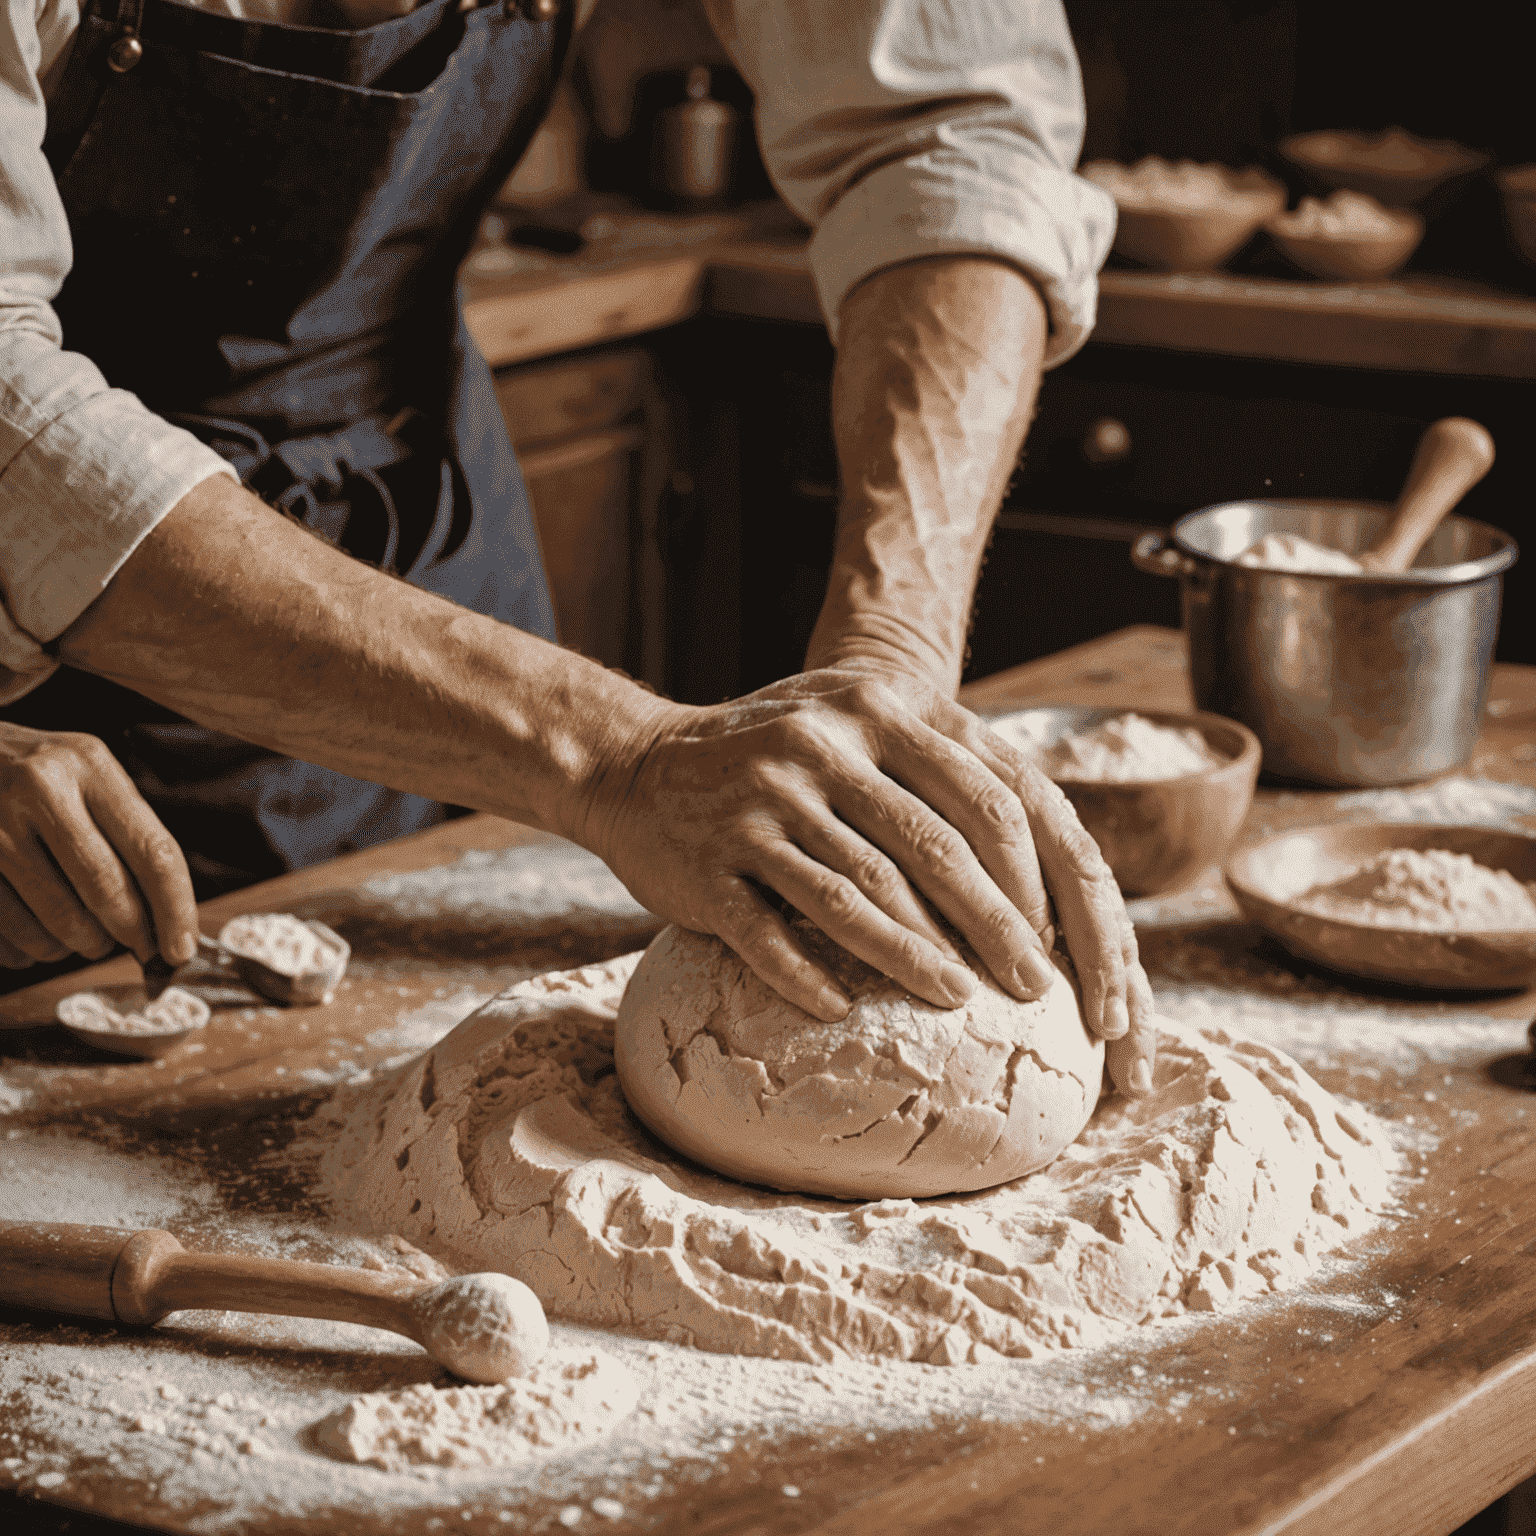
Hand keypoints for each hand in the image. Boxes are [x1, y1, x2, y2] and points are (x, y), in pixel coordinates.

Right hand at [0, 722, 197, 970]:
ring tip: (90, 939)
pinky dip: (36, 949)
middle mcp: (41, 789)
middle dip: (131, 932)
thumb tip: (166, 920)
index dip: (175, 909)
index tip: (181, 949)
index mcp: (89, 766)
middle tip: (141, 947)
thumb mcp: (85, 776)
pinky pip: (12, 928)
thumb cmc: (36, 775)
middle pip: (106, 889)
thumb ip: (126, 834)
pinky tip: (44, 939)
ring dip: (84, 943)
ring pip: (59, 917)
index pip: (153, 851)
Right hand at [744, 653, 1154, 1097]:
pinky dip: (809, 975)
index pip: (979, 795)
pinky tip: (842, 1008)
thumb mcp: (850, 723)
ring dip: (917, 957)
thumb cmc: (770, 757)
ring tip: (962, 999)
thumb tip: (1037, 850)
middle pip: (930, 850)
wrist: (636, 764)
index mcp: (872, 711)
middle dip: (993, 926)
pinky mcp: (709, 866)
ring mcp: (759, 807)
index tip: (1054, 934)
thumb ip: (930, 761)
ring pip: (858, 895)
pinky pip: (770, 933)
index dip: (1026, 873)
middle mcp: (818, 750)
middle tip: (1034, 986)